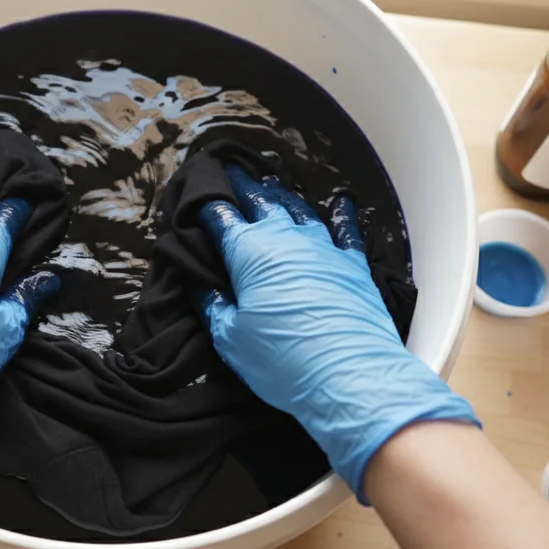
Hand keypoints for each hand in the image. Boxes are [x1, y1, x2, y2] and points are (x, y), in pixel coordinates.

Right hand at [199, 166, 477, 500]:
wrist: (350, 377)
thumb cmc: (282, 362)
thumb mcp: (231, 339)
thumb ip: (212, 304)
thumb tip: (197, 281)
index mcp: (250, 253)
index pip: (222, 218)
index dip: (207, 205)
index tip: (195, 196)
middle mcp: (286, 240)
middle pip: (261, 202)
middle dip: (243, 186)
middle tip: (232, 171)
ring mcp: (324, 248)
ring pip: (299, 210)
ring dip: (282, 195)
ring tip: (271, 183)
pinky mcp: (353, 265)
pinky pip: (346, 231)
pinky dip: (342, 214)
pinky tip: (341, 202)